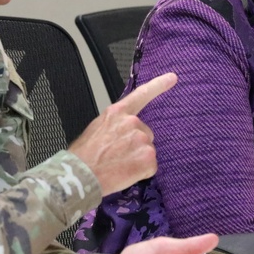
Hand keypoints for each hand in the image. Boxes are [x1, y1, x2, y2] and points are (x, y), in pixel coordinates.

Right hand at [68, 72, 176, 195]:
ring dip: (137, 159)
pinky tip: (125, 173)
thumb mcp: (96, 129)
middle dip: (135, 145)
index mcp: (117, 113)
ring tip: (117, 166)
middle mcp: (132, 122)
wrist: (80, 175)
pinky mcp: (148, 158)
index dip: (159, 86)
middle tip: (117, 156)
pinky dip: (140, 173)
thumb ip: (115, 126)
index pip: (141, 95)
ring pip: (147, 151)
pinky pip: (150, 167)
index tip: (173, 78)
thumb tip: (121, 135)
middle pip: (145, 133)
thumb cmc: (83, 156)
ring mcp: (142, 139)